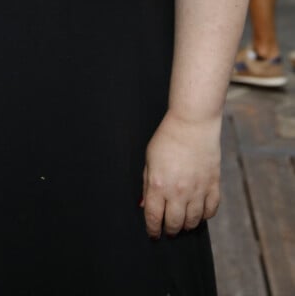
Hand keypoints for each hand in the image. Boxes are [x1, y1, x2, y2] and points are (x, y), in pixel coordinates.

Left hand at [141, 111, 220, 238]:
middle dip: (170, 230)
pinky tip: (199, 213)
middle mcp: (178, 192)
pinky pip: (210, 210)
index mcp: (158, 185)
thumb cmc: (167, 138)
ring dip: (187, 226)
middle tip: (168, 229)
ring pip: (193, 221)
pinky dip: (205, 216)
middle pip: (174, 224)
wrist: (192, 124)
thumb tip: (144, 205)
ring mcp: (197, 190)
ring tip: (183, 222)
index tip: (153, 234)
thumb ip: (146, 184)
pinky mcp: (213, 185)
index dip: (152, 230)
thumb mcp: (149, 159)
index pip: (153, 217)